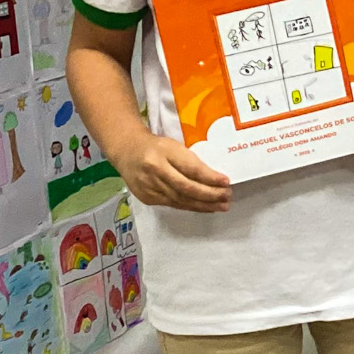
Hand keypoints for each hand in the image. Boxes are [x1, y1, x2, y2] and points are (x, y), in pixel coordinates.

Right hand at [116, 132, 231, 211]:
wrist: (126, 150)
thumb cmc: (156, 146)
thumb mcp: (173, 146)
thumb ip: (190, 161)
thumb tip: (214, 179)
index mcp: (163, 152)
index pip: (190, 168)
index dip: (210, 178)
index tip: (226, 182)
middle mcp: (155, 170)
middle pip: (186, 188)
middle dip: (210, 195)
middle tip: (227, 197)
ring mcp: (149, 186)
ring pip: (181, 200)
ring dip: (204, 205)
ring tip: (221, 206)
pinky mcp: (147, 198)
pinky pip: (173, 205)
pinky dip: (191, 207)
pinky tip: (205, 207)